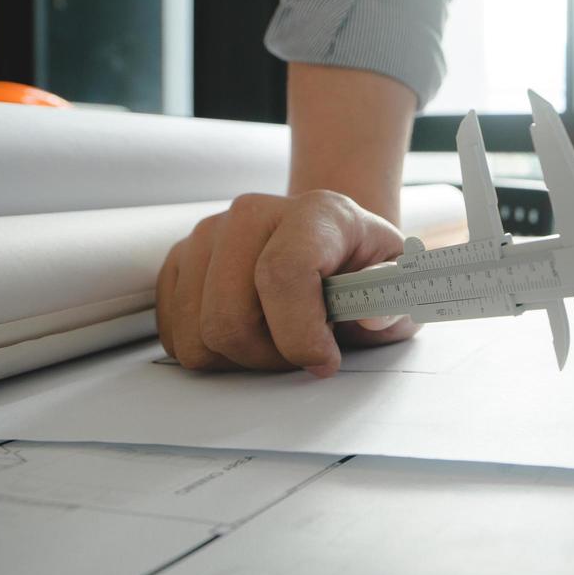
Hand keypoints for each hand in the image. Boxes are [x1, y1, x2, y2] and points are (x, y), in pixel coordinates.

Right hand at [156, 190, 415, 375]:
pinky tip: (249, 334)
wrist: (330, 242)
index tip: (324, 360)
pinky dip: (213, 353)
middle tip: (304, 351)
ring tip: (278, 339)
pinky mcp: (180, 261)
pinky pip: (176, 335)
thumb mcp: (397, 285)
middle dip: (271, 357)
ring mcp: (207, 234)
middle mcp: (253, 214)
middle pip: (230, 317)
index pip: (284, 273)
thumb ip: (393, 304)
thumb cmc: (362, 268)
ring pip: (200, 334)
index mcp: (318, 213)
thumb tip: (371, 320)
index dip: (299, 333)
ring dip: (242, 358)